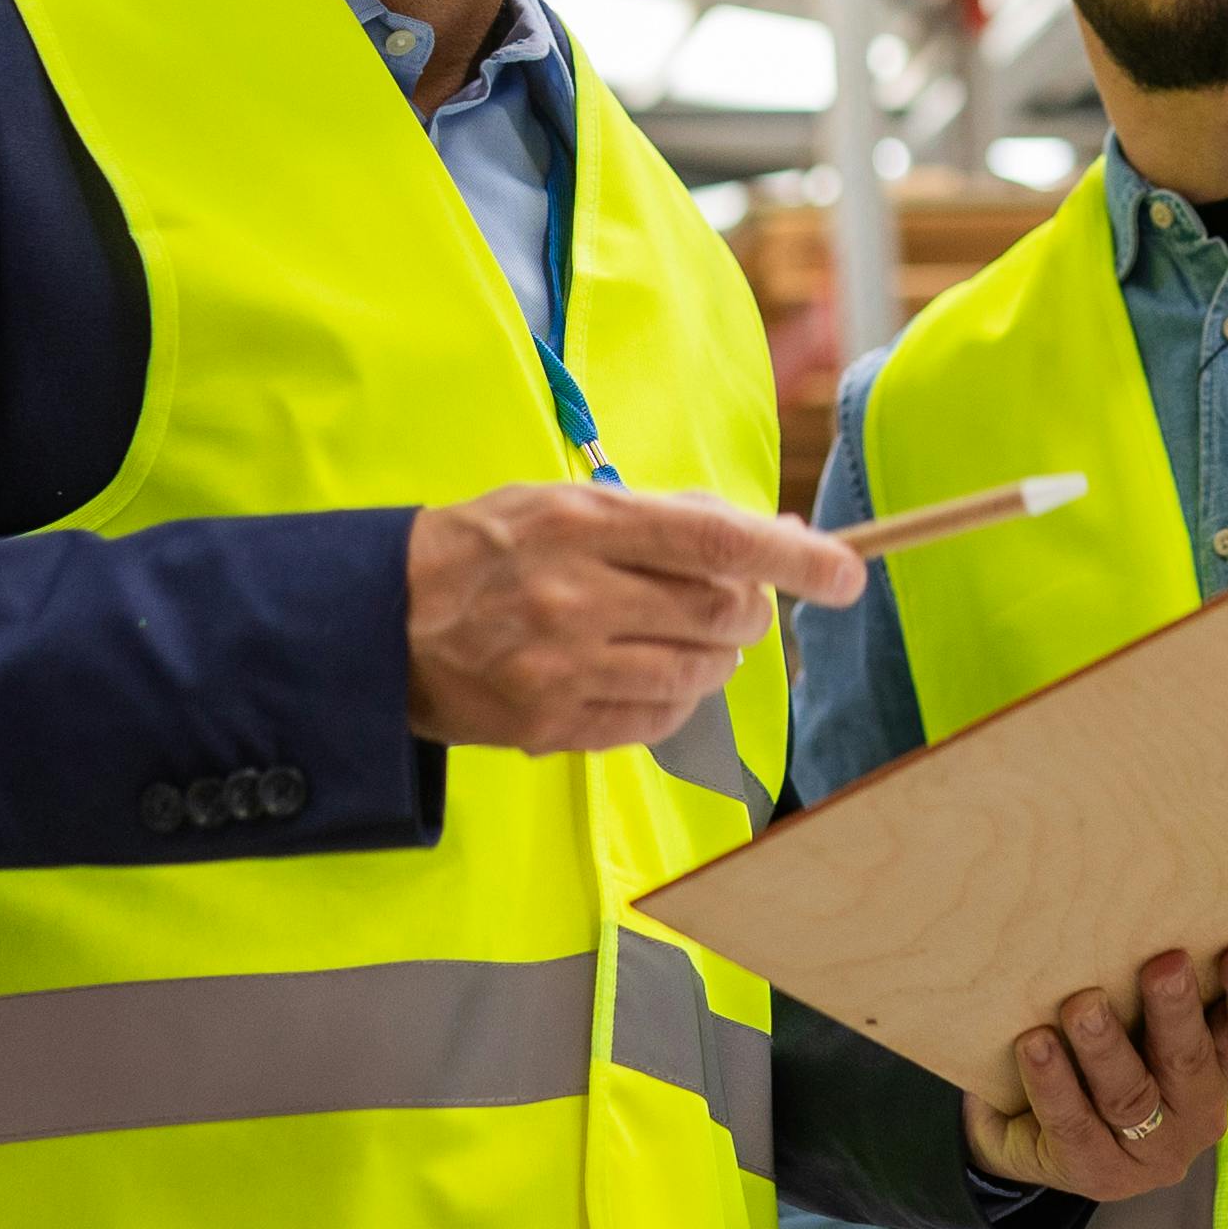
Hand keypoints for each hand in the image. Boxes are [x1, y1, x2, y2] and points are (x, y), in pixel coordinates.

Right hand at [404, 486, 863, 755]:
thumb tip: (776, 532)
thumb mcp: (564, 503)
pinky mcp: (551, 725)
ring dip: (716, 659)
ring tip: (684, 637)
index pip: (719, 542)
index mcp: (584, 525)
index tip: (848, 572)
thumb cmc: (488, 548)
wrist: (380, 620)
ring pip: (699, 676)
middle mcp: (577, 597)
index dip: (797, 559)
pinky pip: (657, 722)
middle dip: (751, 611)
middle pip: (721, 615)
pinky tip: (648, 673)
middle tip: (736, 603)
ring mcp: (563, 668)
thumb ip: (668, 516)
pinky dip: (674, 701)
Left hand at [963, 945, 1227, 1200]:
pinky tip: (1034, 1045)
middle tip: (1164, 965)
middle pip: (1190, 1061)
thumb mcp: (1139, 1024)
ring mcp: (1150, 1151)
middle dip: (1176, 1011)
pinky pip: (1074, 1125)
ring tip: (1082, 1005)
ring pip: (1131, 1096)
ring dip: (1106, 1048)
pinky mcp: (1097, 1175)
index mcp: (1219, 1066)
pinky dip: (1054, 1083)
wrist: (1035, 1141)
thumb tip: (1132, 897)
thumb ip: (1148, 983)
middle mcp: (1197, 1112)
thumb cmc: (1099, 1058)